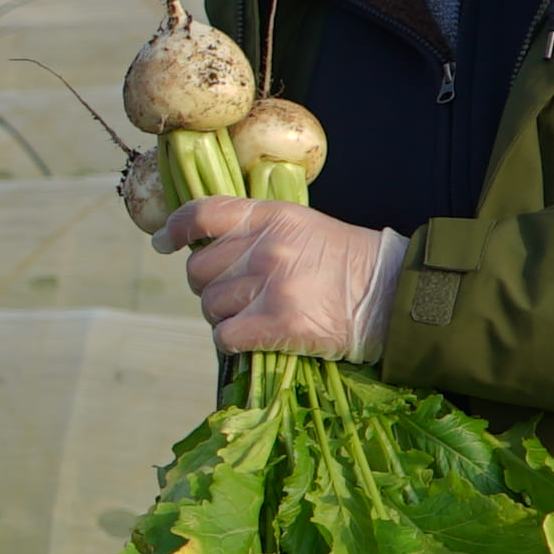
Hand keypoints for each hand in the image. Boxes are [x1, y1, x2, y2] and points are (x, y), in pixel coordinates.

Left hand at [157, 197, 408, 358]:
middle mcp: (265, 248)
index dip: (175, 227)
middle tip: (237, 294)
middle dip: (209, 285)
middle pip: (199, 270)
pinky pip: (225, 335)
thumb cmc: (345, 262)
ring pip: (210, 306)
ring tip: (255, 314)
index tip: (164, 242)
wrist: (389, 294)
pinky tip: (253, 336)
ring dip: (224, 315)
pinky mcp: (279, 323)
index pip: (204, 213)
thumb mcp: (301, 226)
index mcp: (270, 216)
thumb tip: (202, 247)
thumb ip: (255, 231)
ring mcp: (271, 285)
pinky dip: (232, 340)